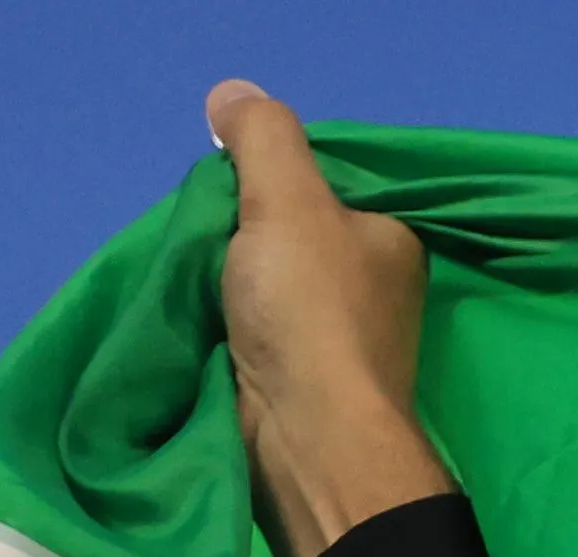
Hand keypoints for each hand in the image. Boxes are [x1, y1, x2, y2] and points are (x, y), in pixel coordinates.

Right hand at [207, 79, 452, 556]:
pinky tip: (192, 308)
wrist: (308, 440)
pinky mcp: (299, 372)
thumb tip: (233, 95)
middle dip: (237, 224)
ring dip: (221, 271)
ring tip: (187, 266)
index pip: (324, 180)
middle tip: (196, 225)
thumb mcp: (291, 202)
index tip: (225, 179)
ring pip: (262, 275)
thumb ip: (265, 140)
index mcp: (390, 238)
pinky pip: (248, 322)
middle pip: (286, 227)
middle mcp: (374, 283)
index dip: (270, 171)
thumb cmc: (311, 314)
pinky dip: (218, 313)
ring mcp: (337, 332)